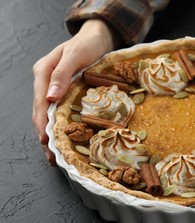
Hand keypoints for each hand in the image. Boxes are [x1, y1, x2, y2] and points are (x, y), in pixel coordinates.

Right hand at [32, 19, 118, 164]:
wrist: (98, 38)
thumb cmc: (87, 44)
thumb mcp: (75, 55)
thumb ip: (62, 74)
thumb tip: (50, 98)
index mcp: (44, 72)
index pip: (40, 103)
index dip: (42, 123)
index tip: (46, 141)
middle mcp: (46, 82)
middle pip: (41, 113)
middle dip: (45, 135)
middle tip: (53, 157)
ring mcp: (55, 88)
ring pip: (49, 115)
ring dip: (52, 134)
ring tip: (57, 155)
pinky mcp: (65, 92)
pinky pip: (60, 111)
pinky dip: (61, 126)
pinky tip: (65, 139)